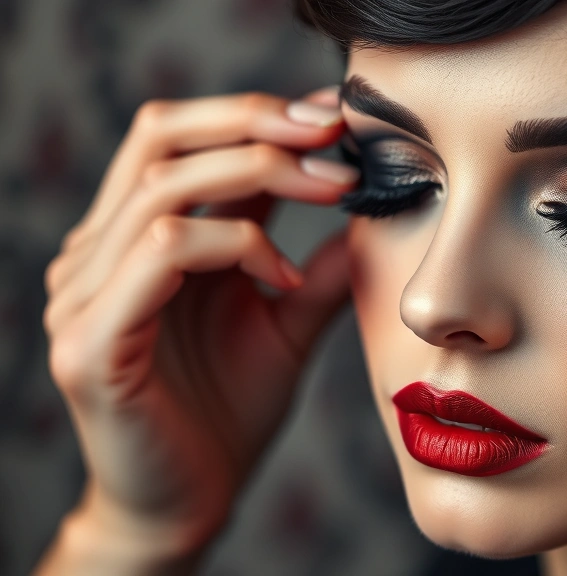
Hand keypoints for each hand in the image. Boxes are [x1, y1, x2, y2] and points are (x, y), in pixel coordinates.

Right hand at [37, 87, 357, 571]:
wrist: (187, 504)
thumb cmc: (227, 413)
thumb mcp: (285, 325)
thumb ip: (315, 272)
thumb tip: (367, 218)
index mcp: (140, 239)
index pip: (184, 139)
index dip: (260, 113)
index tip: (337, 116)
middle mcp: (100, 253)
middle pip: (161, 136)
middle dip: (257, 121)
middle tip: (335, 133)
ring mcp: (86, 294)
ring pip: (163, 187)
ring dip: (261, 175)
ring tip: (333, 192)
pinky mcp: (91, 342)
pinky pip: (161, 253)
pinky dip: (236, 249)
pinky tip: (282, 279)